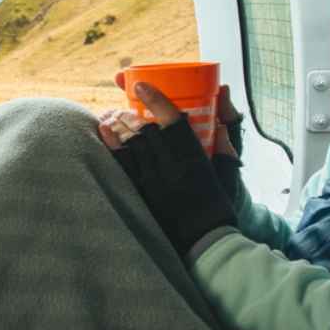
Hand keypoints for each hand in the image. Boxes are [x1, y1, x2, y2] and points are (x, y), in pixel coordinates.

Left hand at [97, 82, 241, 255]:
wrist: (207, 244)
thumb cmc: (218, 206)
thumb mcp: (225, 172)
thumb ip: (222, 144)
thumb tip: (223, 115)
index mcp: (193, 160)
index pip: (172, 123)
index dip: (155, 100)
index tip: (141, 85)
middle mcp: (170, 169)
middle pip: (146, 132)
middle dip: (131, 113)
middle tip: (124, 102)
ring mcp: (153, 183)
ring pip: (130, 147)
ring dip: (118, 127)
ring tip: (111, 115)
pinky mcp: (141, 196)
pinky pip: (121, 167)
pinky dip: (111, 147)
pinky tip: (104, 134)